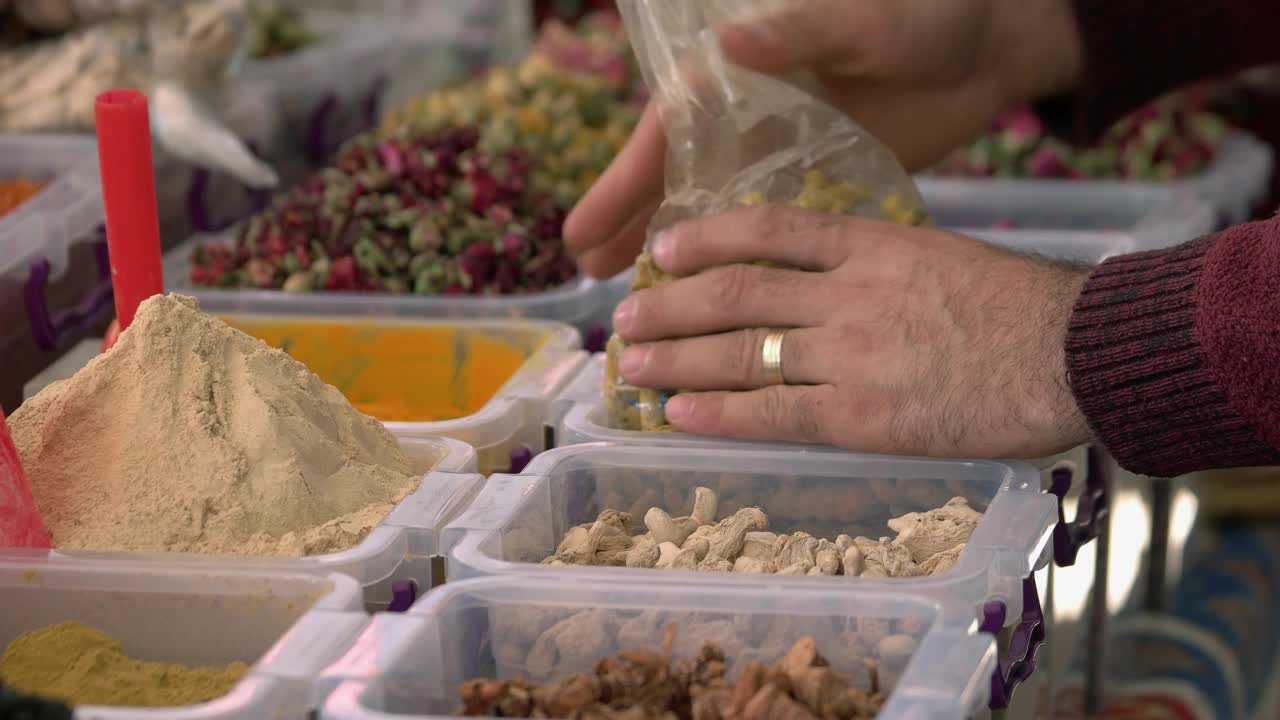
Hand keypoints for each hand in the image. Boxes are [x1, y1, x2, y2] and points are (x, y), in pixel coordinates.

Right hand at [565, 0, 1084, 278]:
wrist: (987, 44)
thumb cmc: (920, 12)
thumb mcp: (859, 21)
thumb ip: (800, 34)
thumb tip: (733, 40)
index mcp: (737, 78)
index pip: (662, 137)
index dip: (619, 190)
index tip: (581, 235)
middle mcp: (745, 123)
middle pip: (672, 186)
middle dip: (632, 236)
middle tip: (597, 291)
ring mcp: (778, 159)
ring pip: (712, 217)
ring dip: (678, 262)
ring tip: (641, 311)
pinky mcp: (817, 186)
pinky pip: (765, 236)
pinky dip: (739, 268)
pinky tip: (719, 307)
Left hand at [610, 205, 1092, 458]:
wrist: (1074, 354)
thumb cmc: (1026, 310)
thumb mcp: (947, 260)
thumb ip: (884, 268)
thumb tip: (833, 283)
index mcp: (873, 245)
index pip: (770, 231)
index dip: (707, 238)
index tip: (665, 249)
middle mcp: (848, 293)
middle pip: (736, 294)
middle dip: (671, 305)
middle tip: (626, 316)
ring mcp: (850, 353)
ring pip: (742, 353)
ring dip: (676, 358)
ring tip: (632, 364)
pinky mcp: (862, 413)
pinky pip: (773, 411)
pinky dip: (719, 411)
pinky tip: (678, 413)